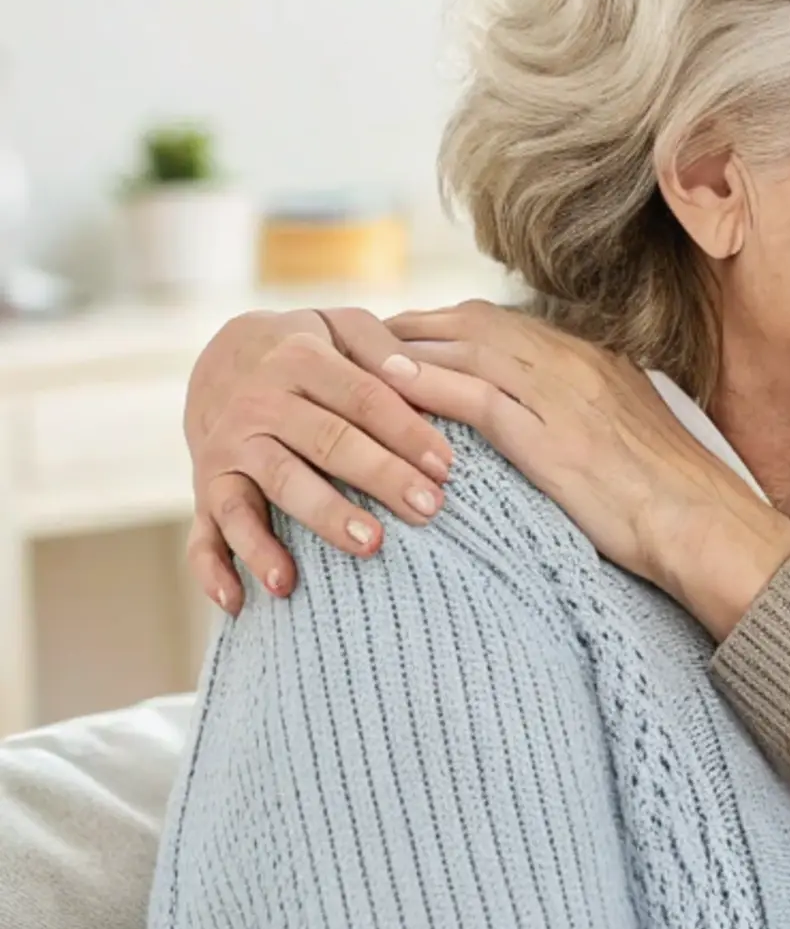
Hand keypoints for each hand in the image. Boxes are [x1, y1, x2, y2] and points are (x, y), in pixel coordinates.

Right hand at [185, 307, 455, 611]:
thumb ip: (380, 345)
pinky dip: (216, 569)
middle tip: (428, 509)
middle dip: (380, 477)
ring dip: (320, 517)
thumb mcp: (340, 326)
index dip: (406, 430)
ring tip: (365, 547)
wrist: (220, 361)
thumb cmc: (307, 349)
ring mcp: (228, 451)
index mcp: (300, 360)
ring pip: (275, 486)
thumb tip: (414, 372)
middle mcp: (260, 405)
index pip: (363, 398)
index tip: (446, 465)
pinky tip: (243, 602)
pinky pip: (204, 533)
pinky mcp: (204, 490)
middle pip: (327, 442)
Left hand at [377, 302, 789, 637]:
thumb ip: (584, 415)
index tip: (405, 337)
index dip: (447, 326)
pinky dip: (428, 386)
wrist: (704, 523)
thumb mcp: (626, 436)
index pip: (503, 324)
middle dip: (413, 327)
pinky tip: (389, 391)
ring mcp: (562, 396)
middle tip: (359, 340)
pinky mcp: (550, 436)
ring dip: (408, 348)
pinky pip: (475, 398)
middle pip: (474, 323)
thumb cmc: (671, 498)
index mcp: (594, 361)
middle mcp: (575, 364)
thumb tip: (548, 425)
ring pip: (468, 349)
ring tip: (354, 358)